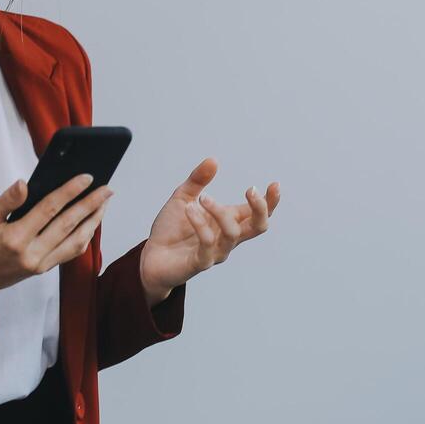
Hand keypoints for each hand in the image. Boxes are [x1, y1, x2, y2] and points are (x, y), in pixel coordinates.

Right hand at [0, 174, 114, 309]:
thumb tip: (24, 183)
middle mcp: (32, 254)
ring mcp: (40, 265)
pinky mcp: (44, 269)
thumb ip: (7, 200)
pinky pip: (71, 252)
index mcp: (15, 239)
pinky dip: (84, 236)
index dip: (70, 191)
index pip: (49, 210)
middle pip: (69, 225)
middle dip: (91, 204)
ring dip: (93, 221)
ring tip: (104, 203)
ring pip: (76, 242)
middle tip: (107, 188)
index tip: (87, 177)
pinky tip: (90, 222)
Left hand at [138, 157, 279, 302]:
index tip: (274, 184)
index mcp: (228, 222)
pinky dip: (200, 223)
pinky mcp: (201, 263)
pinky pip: (207, 244)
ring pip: (232, 233)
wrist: (150, 257)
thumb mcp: (183, 198)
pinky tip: (189, 209)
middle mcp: (227, 238)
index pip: (257, 214)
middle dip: (260, 208)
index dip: (270, 201)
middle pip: (258, 227)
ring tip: (202, 198)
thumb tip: (213, 160)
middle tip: (249, 190)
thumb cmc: (171, 230)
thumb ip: (197, 181)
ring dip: (219, 211)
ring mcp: (216, 252)